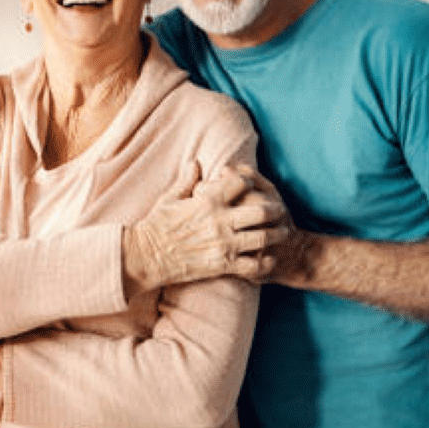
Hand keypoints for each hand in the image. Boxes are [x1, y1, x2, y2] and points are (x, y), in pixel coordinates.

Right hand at [123, 163, 289, 294]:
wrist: (146, 256)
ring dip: (275, 234)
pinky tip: (268, 258)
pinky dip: (265, 262)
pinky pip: (254, 265)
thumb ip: (187, 180)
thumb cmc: (156, 226)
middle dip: (274, 209)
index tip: (254, 183)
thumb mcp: (170, 198)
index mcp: (208, 200)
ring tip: (282, 232)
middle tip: (280, 209)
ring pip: (263, 237)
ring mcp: (224, 244)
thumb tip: (195, 162)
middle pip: (261, 210)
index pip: (241, 182)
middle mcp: (220, 221)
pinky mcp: (223, 265)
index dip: (250, 180)